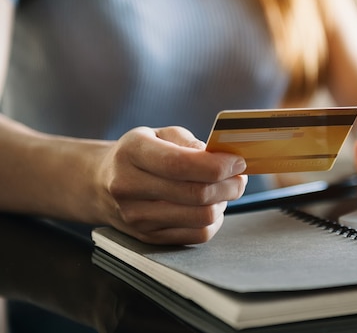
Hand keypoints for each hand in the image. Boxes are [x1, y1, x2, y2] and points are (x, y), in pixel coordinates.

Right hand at [94, 126, 246, 244]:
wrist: (99, 183)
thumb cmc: (139, 154)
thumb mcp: (158, 134)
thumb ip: (188, 142)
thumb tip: (218, 157)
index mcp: (132, 153)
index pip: (181, 164)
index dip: (218, 165)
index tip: (238, 161)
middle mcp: (129, 187)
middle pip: (196, 194)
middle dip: (229, 185)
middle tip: (240, 177)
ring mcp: (136, 217)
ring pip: (201, 218)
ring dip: (223, 203)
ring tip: (224, 190)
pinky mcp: (147, 238)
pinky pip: (197, 235)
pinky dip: (214, 221)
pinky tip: (211, 206)